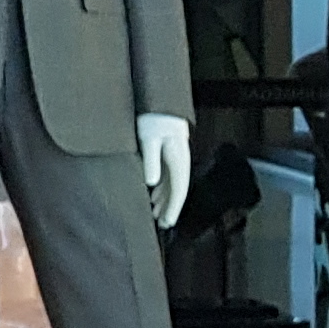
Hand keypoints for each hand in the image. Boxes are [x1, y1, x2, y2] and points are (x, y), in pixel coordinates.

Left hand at [135, 112, 189, 230]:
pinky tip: (153, 195)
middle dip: (169, 209)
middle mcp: (179, 162)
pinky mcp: (167, 154)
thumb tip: (151, 182)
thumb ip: (151, 161)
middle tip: (161, 224)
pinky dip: (160, 188)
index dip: (173, 209)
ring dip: (164, 200)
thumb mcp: (149, 140)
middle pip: (176, 191)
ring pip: (170, 185)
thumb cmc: (154, 119)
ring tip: (155, 214)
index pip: (178, 191)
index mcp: (179, 161)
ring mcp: (174, 159)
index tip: (167, 223)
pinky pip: (165, 176)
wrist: (160, 103)